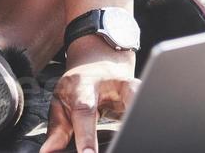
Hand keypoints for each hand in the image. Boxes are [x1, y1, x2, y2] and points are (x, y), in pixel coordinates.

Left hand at [39, 37, 138, 152]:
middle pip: (127, 96)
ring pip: (144, 96)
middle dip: (129, 121)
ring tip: (138, 136)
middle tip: (122, 144)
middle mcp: (113, 83)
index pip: (86, 112)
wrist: (98, 61)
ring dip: (143, 115)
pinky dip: (146, 118)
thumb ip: (57, 129)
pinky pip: (147, 106)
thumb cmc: (78, 85)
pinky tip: (147, 132)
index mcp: (86, 86)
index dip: (87, 136)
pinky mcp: (143, 93)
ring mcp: (132, 87)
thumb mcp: (61, 102)